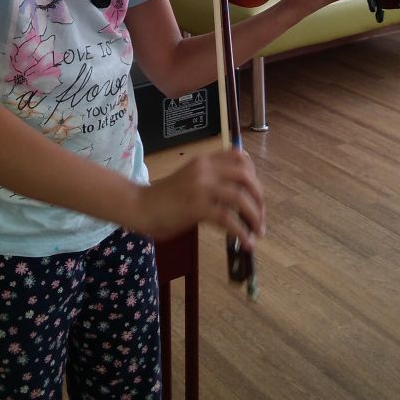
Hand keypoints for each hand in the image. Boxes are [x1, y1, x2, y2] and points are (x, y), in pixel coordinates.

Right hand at [129, 150, 264, 244]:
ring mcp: (201, 186)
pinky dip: (241, 232)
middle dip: (259, 198)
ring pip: (240, 198)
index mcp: (204, 160)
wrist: (139, 206)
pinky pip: (228, 219)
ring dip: (254, 217)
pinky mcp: (197, 206)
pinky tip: (245, 243)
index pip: (239, 157)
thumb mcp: (190, 180)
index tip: (255, 193)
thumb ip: (211, 183)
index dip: (253, 174)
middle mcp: (205, 169)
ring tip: (257, 232)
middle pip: (245, 177)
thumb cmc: (163, 198)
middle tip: (260, 216)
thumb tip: (239, 201)